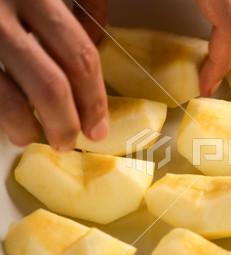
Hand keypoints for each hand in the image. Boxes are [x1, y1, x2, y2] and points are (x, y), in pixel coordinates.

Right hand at [0, 0, 107, 150]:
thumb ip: (81, 3)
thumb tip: (98, 39)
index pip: (80, 58)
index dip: (94, 101)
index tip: (97, 126)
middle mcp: (2, 15)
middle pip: (50, 86)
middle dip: (65, 123)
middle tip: (68, 141)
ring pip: (9, 100)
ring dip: (25, 128)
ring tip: (29, 135)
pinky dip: (0, 115)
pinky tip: (6, 119)